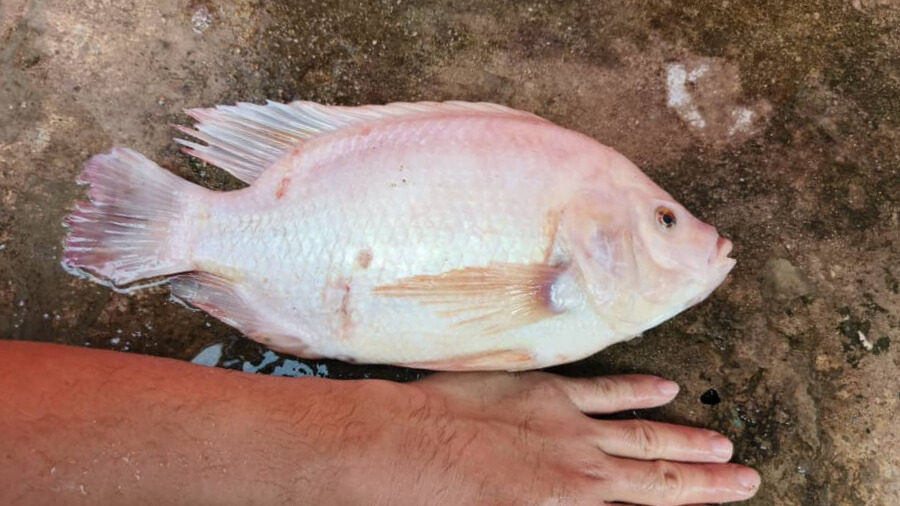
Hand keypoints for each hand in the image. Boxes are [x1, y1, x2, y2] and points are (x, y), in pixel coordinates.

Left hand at [340, 372, 758, 505]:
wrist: (403, 448)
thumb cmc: (442, 499)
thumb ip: (558, 501)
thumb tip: (591, 493)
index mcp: (574, 499)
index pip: (655, 495)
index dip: (701, 494)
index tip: (737, 488)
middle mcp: (584, 462)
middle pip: (660, 466)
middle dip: (706, 473)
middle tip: (747, 472)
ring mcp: (566, 422)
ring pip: (640, 427)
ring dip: (683, 432)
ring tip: (719, 437)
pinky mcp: (541, 391)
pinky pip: (601, 389)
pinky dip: (635, 388)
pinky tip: (664, 387)